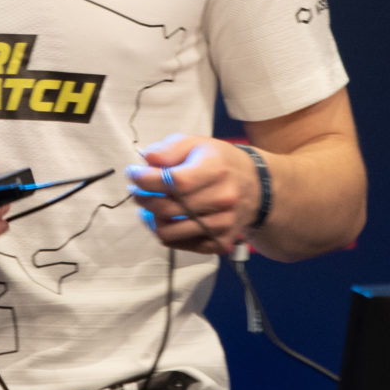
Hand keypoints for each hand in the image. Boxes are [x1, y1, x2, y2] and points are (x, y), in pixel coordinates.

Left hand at [123, 135, 253, 254]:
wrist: (257, 188)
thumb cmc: (219, 162)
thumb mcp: (196, 144)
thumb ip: (169, 149)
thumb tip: (146, 160)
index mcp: (216, 169)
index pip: (174, 182)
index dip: (145, 179)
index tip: (133, 173)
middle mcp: (222, 199)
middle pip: (167, 208)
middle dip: (142, 198)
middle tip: (137, 190)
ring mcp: (223, 224)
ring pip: (169, 232)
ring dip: (151, 218)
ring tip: (148, 206)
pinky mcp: (220, 242)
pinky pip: (180, 245)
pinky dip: (166, 234)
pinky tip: (164, 219)